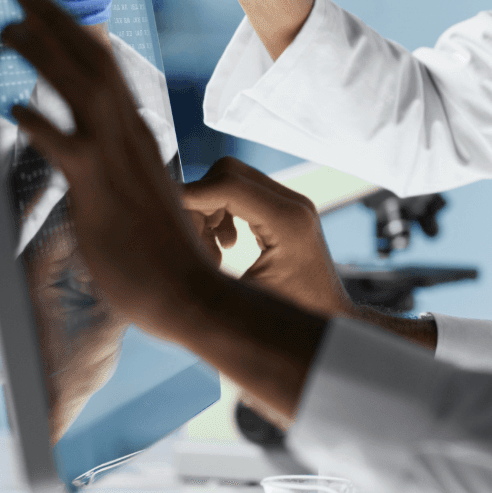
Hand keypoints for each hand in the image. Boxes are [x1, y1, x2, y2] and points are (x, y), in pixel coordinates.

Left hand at [2, 0, 332, 421]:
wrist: (190, 293)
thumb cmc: (165, 261)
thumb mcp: (140, 201)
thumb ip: (118, 176)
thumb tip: (94, 171)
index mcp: (139, 140)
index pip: (108, 74)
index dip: (80, 38)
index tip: (59, 13)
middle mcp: (130, 139)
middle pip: (93, 63)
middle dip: (56, 22)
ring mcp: (116, 160)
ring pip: (80, 88)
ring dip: (43, 52)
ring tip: (9, 27)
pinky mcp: (100, 188)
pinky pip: (65, 145)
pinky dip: (39, 122)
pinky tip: (13, 106)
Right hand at [182, 158, 354, 318]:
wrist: (328, 319)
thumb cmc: (291, 317)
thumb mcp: (242, 300)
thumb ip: (204, 272)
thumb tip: (163, 253)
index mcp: (287, 222)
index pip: (228, 185)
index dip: (190, 197)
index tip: (168, 219)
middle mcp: (293, 204)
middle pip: (228, 173)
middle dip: (201, 203)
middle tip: (198, 244)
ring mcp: (293, 203)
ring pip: (233, 179)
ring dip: (211, 209)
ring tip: (214, 252)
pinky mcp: (287, 209)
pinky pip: (244, 192)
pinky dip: (225, 212)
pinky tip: (226, 246)